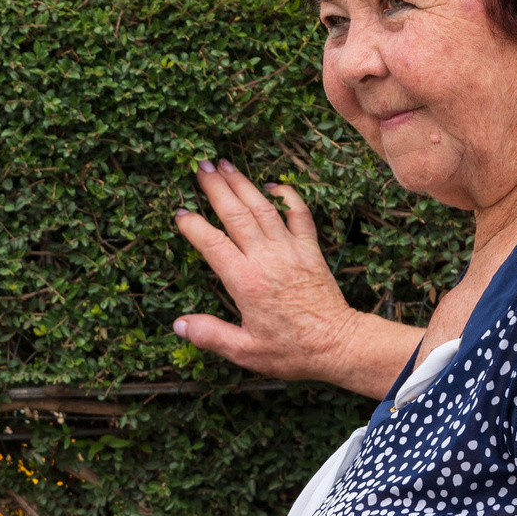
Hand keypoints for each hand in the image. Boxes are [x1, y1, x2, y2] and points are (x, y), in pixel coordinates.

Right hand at [172, 162, 413, 395]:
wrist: (339, 344)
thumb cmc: (292, 350)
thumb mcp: (246, 351)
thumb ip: (210, 335)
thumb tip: (178, 324)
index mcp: (246, 281)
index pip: (212, 243)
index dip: (193, 226)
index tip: (179, 213)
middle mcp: (266, 258)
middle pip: (235, 214)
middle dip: (216, 187)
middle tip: (200, 166)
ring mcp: (290, 250)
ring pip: (262, 208)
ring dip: (243, 183)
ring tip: (225, 164)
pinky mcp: (310, 249)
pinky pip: (299, 214)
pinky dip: (287, 195)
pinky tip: (274, 183)